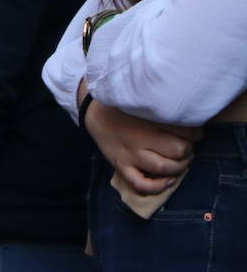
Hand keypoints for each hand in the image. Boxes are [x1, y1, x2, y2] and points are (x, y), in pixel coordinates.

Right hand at [85, 97, 201, 195]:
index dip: (196, 134)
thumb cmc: (125, 108)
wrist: (94, 112)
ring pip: (164, 168)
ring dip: (179, 167)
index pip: (187, 131)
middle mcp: (140, 137)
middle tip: (185, 146)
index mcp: (148, 118)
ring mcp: (130, 154)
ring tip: (179, 161)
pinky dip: (158, 186)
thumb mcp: (146, 103)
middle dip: (188, 150)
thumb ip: (166, 112)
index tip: (194, 133)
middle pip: (179, 150)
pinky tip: (168, 180)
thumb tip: (194, 123)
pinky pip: (141, 184)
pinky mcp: (121, 165)